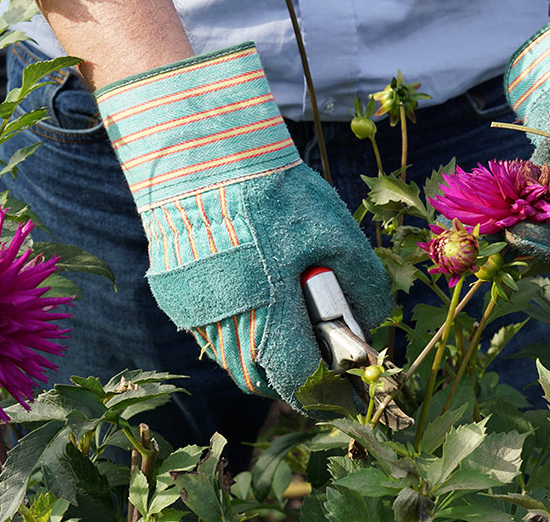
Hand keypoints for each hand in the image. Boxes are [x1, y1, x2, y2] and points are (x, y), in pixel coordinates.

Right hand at [95, 43, 389, 411]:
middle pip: (264, 380)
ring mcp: (195, 314)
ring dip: (266, 357)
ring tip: (291, 322)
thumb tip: (373, 323)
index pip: (297, 381)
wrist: (204, 157)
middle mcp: (224, 325)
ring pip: (236, 362)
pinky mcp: (176, 299)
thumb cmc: (274, 193)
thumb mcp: (336, 234)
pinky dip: (240, 331)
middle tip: (321, 354)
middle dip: (296, 377)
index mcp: (266, 312)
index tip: (345, 391)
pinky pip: (214, 335)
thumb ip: (364, 285)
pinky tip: (257, 298)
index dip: (325, 392)